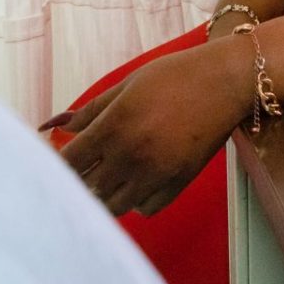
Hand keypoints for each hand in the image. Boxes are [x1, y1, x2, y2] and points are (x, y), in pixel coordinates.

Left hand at [42, 37, 254, 216]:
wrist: (226, 81)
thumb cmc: (176, 75)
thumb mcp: (129, 83)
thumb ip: (94, 109)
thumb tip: (63, 128)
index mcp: (115, 125)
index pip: (71, 161)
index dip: (59, 164)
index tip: (57, 161)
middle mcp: (132, 155)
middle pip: (89, 188)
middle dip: (80, 180)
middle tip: (82, 170)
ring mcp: (157, 173)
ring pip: (115, 205)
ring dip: (106, 195)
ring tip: (106, 179)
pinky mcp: (179, 183)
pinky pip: (146, 208)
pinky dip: (135, 201)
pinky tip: (135, 183)